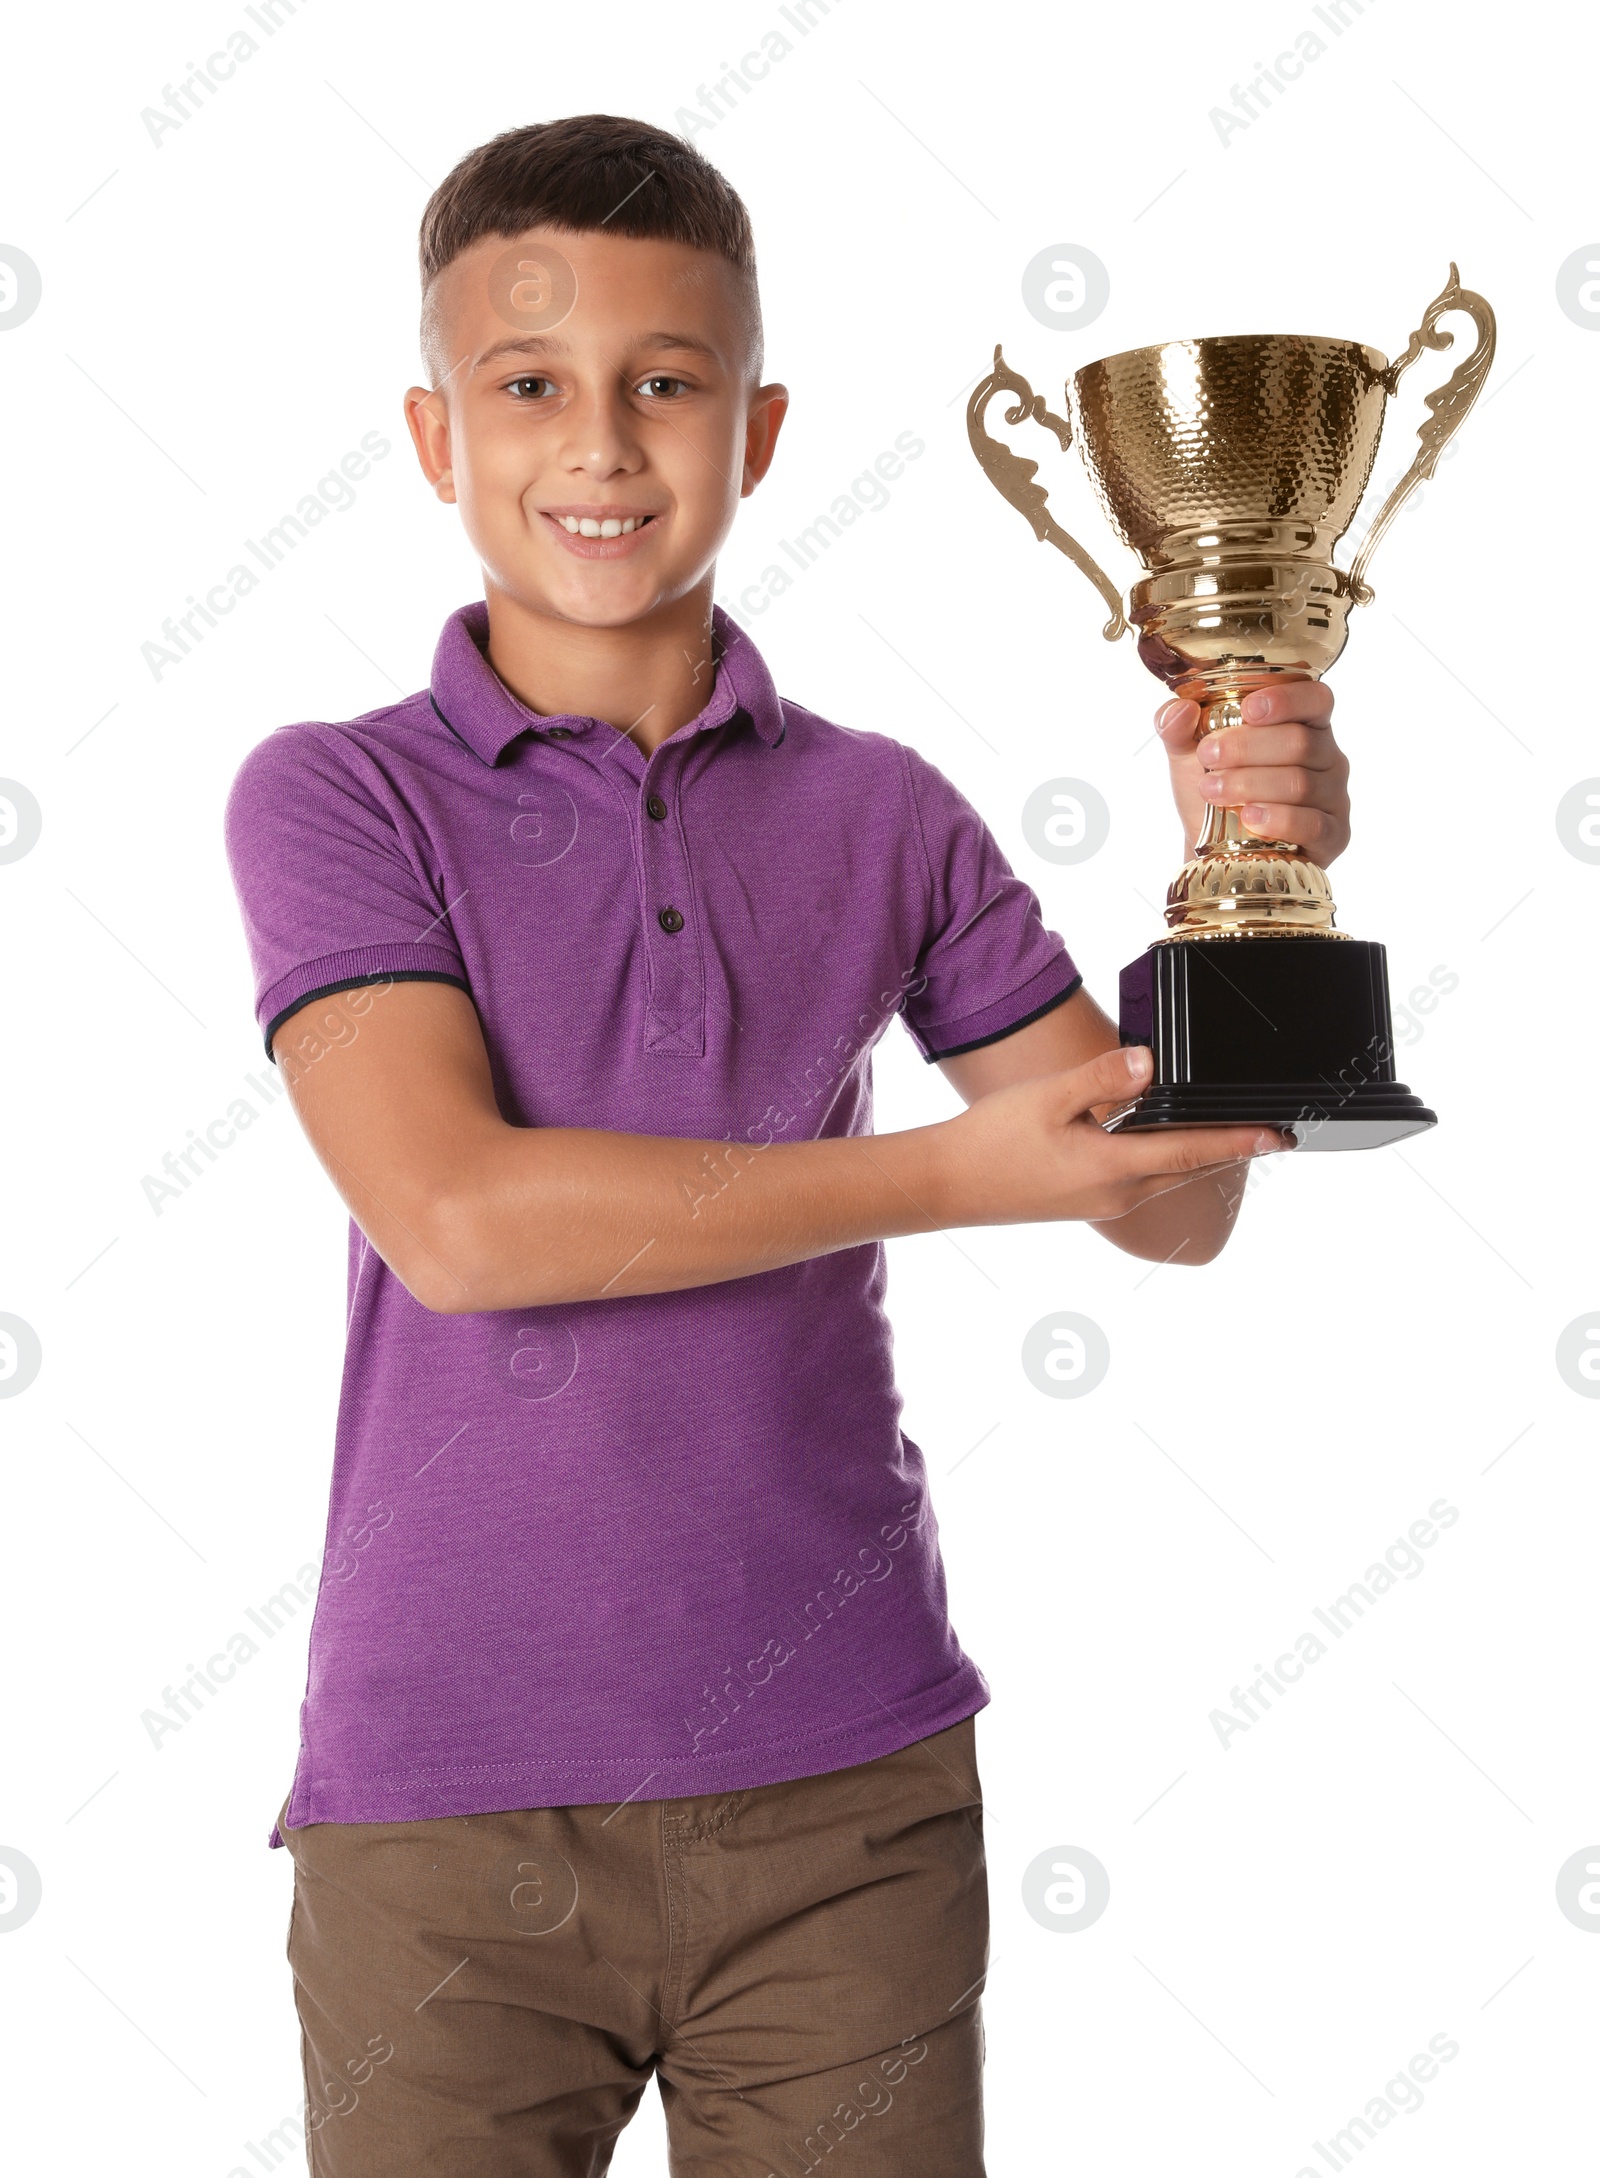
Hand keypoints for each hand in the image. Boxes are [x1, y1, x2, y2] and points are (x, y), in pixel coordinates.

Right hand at [934, 1044, 1287, 1229]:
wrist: (946, 1185)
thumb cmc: (990, 1141)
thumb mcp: (1047, 1098)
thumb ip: (1102, 1078)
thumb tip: (1149, 1062)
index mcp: (1113, 1169)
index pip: (1194, 1150)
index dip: (1241, 1140)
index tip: (1281, 1134)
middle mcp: (1118, 1194)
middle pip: (1189, 1167)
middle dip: (1230, 1149)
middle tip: (1270, 1131)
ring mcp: (1103, 1203)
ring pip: (1166, 1174)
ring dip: (1198, 1154)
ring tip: (1227, 1131)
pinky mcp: (1087, 1202)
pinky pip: (1142, 1179)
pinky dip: (1164, 1158)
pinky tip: (1159, 1139)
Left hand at [1156, 681, 1350, 864]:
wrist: (1215, 849)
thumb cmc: (1215, 790)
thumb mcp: (1188, 755)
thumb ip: (1177, 727)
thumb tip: (1179, 710)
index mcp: (1303, 724)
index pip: (1314, 698)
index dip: (1287, 700)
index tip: (1247, 710)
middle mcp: (1326, 757)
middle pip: (1300, 742)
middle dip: (1248, 748)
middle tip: (1209, 756)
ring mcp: (1333, 797)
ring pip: (1301, 783)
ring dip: (1251, 784)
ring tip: (1213, 790)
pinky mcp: (1333, 835)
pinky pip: (1314, 824)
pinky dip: (1279, 820)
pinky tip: (1249, 818)